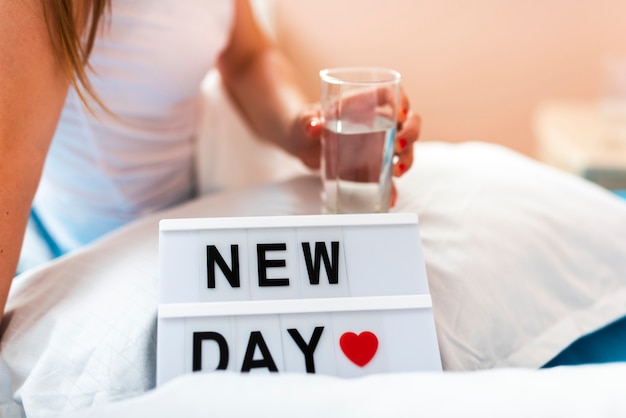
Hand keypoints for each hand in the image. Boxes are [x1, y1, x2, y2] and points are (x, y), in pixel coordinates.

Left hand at [287, 89, 420, 207]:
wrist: (301, 143)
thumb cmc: (306, 123)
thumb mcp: (304, 120)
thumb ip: (307, 121)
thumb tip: (313, 126)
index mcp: (363, 103)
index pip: (391, 92)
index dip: (401, 100)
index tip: (400, 114)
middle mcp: (376, 121)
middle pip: (408, 120)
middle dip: (411, 133)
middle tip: (399, 146)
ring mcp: (378, 142)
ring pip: (405, 146)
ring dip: (407, 158)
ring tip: (397, 171)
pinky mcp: (373, 163)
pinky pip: (389, 173)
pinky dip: (392, 186)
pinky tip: (391, 197)